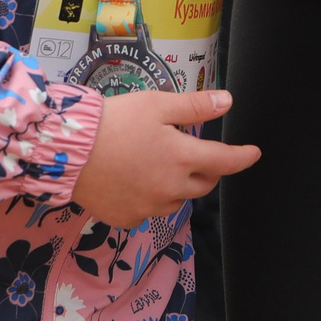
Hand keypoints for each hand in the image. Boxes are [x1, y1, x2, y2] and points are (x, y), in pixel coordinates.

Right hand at [73, 88, 261, 228]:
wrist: (66, 151)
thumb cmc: (113, 122)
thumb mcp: (156, 104)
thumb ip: (195, 106)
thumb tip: (227, 102)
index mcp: (183, 158)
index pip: (226, 161)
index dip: (243, 157)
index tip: (253, 153)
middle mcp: (172, 188)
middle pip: (204, 184)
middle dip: (207, 169)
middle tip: (193, 153)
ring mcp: (150, 207)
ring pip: (178, 199)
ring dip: (178, 185)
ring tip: (155, 164)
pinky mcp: (128, 218)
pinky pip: (149, 210)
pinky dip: (150, 198)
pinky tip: (132, 181)